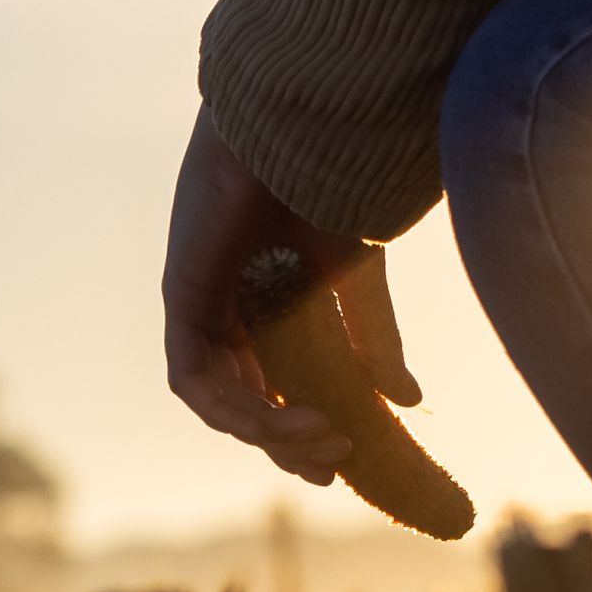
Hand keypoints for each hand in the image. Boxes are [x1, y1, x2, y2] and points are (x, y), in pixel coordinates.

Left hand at [160, 108, 414, 486]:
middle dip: (285, 441)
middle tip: (331, 463)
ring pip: (219, 398)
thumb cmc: (325, 181)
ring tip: (325, 437)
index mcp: (267, 301)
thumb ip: (374, 340)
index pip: (272, 383)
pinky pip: (193, 377)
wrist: (299, 127)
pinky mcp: (182, 294)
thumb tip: (408, 403)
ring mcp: (202, 302)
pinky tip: (281, 416)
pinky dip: (232, 407)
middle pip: (243, 400)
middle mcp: (229, 307)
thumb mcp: (357, 278)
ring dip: (268, 430)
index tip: (343, 457)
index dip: (300, 428)